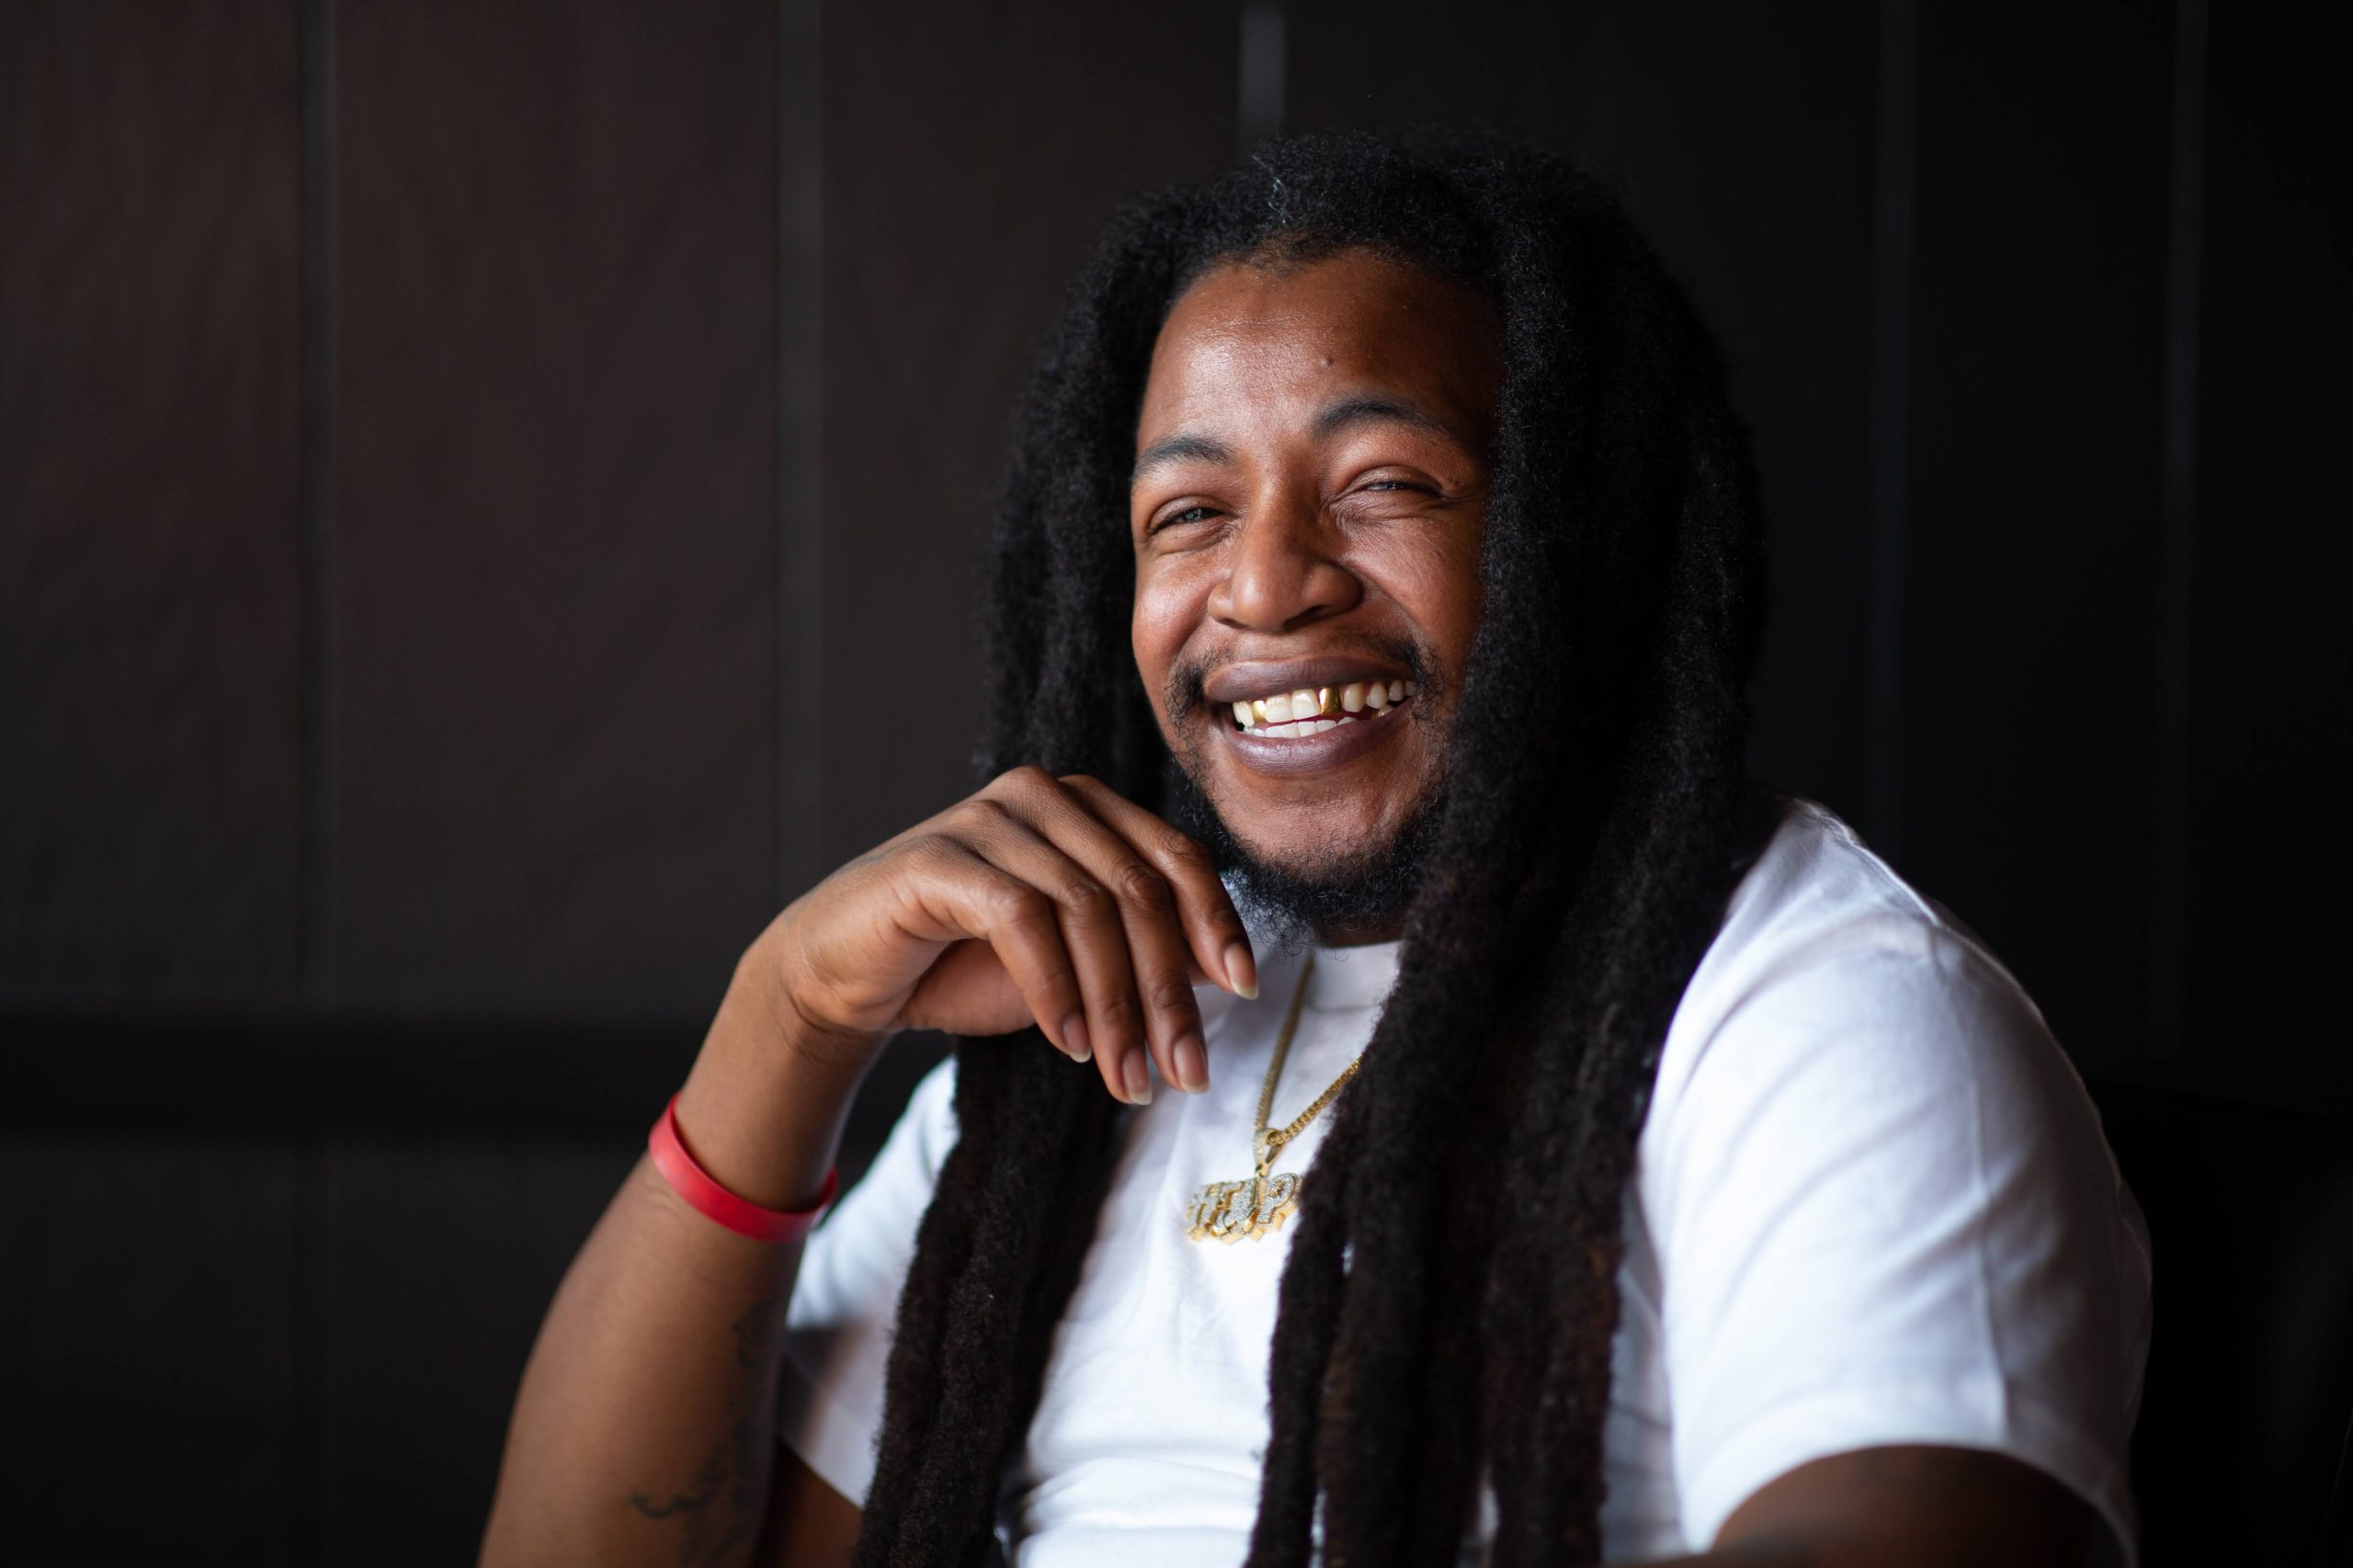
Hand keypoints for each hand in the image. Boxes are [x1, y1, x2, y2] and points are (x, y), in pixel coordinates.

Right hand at [762, 768, 1258, 1103]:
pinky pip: (1021, 917)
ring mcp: (989, 818)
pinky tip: (1067, 1045)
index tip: (1246, 991)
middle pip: (1138, 889)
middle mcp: (1044, 796)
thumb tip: (1227, 974)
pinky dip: (1055, 989)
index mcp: (1086, 806)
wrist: (847, 973)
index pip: (1176, 855)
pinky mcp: (938, 858)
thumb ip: (1140, 952)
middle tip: (1186, 1072)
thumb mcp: (1074, 963)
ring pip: (1087, 908)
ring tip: (1128, 1079)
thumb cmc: (966, 963)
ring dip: (1117, 1008)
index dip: (1217, 921)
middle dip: (1170, 991)